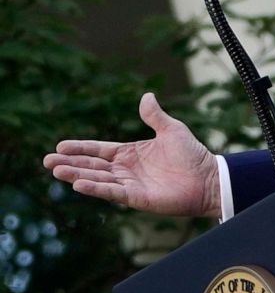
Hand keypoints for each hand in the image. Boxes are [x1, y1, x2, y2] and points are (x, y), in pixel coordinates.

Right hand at [43, 92, 220, 217]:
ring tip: (56, 170)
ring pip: (97, 179)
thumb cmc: (192, 154)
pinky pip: (112, 192)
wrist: (208, 178)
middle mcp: (126, 169)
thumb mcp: (171, 130)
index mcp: (131, 152)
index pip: (99, 150)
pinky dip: (95, 188)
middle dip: (70, 163)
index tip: (60, 145)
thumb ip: (155, 116)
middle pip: (92, 165)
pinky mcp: (136, 197)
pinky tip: (78, 184)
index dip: (80, 148)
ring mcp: (129, 184)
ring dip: (77, 175)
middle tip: (47, 160)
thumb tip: (146, 95)